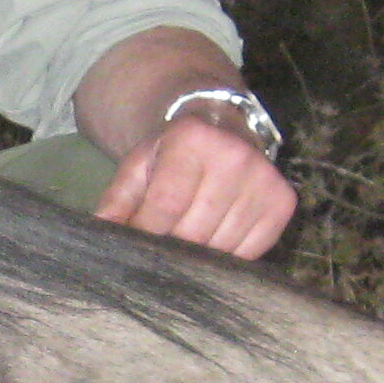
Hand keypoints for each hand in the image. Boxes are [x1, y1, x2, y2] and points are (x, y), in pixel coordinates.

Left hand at [93, 108, 295, 258]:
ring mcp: (264, 179)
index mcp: (192, 138)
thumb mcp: (138, 166)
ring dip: (199, 256)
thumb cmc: (172, 153)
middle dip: (170, 248)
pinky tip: (215, 239)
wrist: (221, 126)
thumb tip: (100, 234)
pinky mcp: (283, 202)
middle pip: (194, 232)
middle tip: (160, 250)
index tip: (135, 248)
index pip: (166, 206)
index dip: (147, 234)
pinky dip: (227, 255)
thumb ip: (117, 201)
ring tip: (187, 241)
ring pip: (221, 247)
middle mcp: (235, 156)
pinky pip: (250, 252)